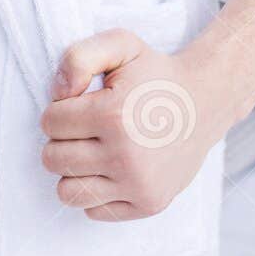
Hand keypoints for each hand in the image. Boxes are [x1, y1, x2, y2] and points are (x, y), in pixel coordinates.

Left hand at [39, 28, 231, 221]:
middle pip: (53, 159)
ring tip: (92, 150)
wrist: (204, 103)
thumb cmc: (155, 75)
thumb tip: (57, 95)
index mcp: (113, 115)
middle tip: (86, 128)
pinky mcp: (148, 204)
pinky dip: (95, 192)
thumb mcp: (120, 44)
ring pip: (68, 192)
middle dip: (62, 140)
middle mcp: (125, 155)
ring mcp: (138, 184)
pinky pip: (94, 210)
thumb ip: (79, 58)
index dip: (60, 109)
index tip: (81, 104)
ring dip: (73, 170)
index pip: (49, 123)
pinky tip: (111, 169)